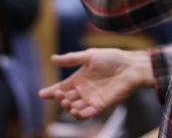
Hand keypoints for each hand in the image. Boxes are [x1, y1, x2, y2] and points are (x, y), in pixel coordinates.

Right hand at [39, 48, 153, 118]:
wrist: (130, 66)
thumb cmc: (112, 58)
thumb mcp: (89, 55)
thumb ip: (71, 59)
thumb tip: (52, 58)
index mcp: (79, 78)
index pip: (62, 87)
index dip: (51, 91)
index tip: (41, 94)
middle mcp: (84, 90)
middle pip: (66, 98)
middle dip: (59, 98)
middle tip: (58, 94)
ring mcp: (91, 99)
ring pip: (74, 108)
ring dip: (68, 107)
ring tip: (66, 101)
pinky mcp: (101, 105)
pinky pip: (87, 114)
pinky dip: (79, 115)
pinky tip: (74, 110)